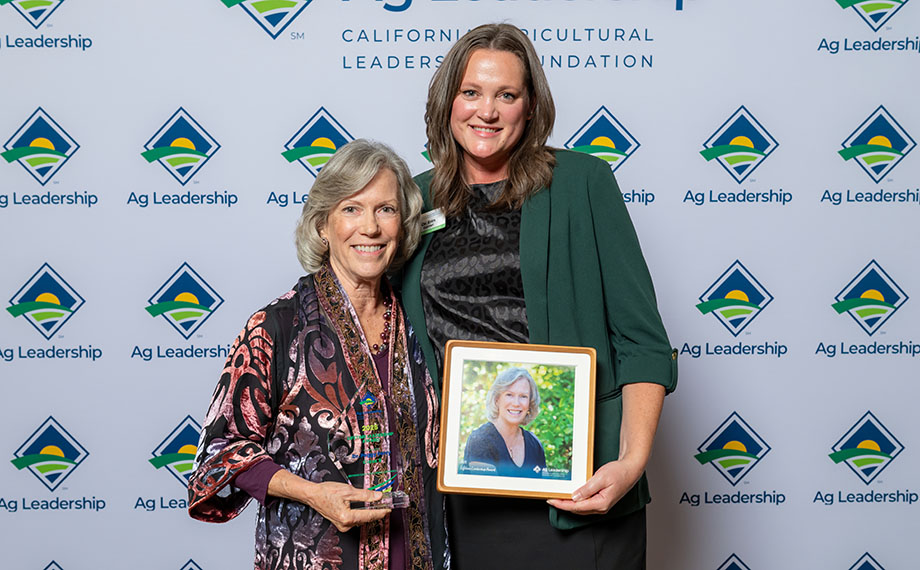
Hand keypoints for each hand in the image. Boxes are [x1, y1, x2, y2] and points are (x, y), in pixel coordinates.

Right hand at [268, 470, 389, 531]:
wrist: (312, 495)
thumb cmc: (326, 492)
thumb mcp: (348, 490)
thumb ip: (365, 495)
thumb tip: (379, 496)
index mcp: (347, 517)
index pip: (368, 515)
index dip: (381, 512)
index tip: (389, 509)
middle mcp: (345, 525)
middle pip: (365, 519)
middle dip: (376, 511)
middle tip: (387, 505)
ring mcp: (342, 525)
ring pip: (361, 519)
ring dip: (369, 512)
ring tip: (378, 504)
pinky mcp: (341, 523)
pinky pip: (355, 519)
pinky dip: (361, 513)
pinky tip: (365, 507)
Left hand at [547, 458, 641, 514]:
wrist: (631, 470)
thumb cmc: (619, 472)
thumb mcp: (601, 478)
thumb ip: (587, 489)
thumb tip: (575, 497)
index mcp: (601, 503)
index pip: (576, 507)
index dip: (562, 504)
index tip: (551, 500)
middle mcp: (601, 507)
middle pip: (577, 510)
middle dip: (563, 505)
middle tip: (550, 498)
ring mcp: (602, 505)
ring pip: (581, 508)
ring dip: (569, 504)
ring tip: (557, 497)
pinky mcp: (601, 501)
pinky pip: (585, 504)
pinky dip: (576, 502)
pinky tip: (570, 496)